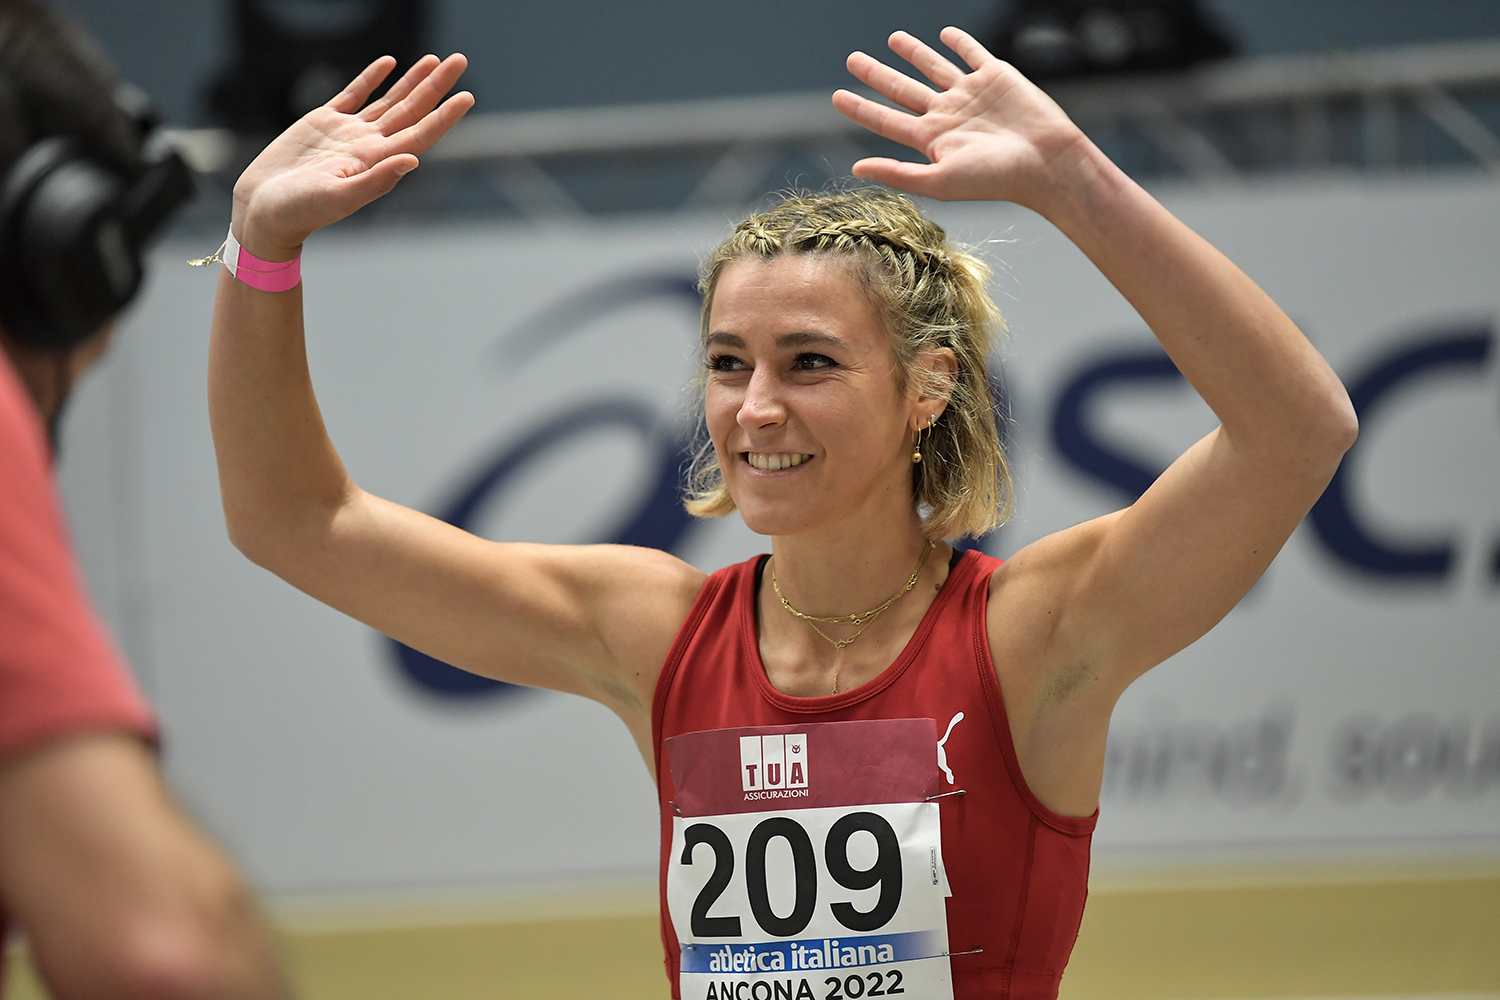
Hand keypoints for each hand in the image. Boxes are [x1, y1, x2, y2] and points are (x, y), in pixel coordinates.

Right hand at [231, 54, 473, 259]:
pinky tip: (388, 63)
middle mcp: (369, 145)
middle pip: (412, 110)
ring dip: (413, 81)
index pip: (421, 133)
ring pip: (389, 100)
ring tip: (435, 61)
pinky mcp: (323, 122)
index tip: (467, 96)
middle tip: (460, 61)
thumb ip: (376, 180)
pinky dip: (372, 78)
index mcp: (377, 161)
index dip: (445, 116)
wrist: (263, 209)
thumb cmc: (299, 211)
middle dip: (436, 86)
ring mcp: (348, 132)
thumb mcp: (339, 198)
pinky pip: (354, 94)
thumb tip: (413, 160)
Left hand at [833, 27, 1086, 206]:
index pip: (885, 119)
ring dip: (913, 53)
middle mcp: (946, 114)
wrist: (1045, 161)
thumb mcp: (939, 181)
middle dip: (876, 74)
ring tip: (893, 39)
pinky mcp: (995, 77)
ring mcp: (970, 94)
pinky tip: (945, 35)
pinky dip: (959, 43)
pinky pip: (971, 54)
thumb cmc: (995, 179)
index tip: (836, 95)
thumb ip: (897, 173)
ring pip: (933, 67)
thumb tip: (855, 168)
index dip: (860, 107)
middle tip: (852, 59)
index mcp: (931, 139)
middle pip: (901, 88)